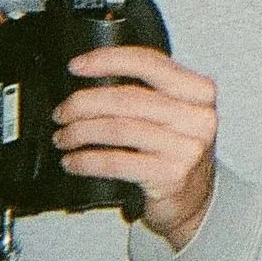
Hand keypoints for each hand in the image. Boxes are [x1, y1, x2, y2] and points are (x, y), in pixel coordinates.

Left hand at [52, 46, 218, 250]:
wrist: (194, 200)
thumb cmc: (176, 150)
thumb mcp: (175, 113)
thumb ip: (149, 90)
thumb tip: (91, 75)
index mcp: (199, 91)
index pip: (149, 63)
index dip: (107, 60)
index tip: (76, 67)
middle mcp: (198, 117)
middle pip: (128, 98)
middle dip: (84, 103)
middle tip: (62, 112)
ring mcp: (187, 148)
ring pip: (118, 129)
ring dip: (80, 132)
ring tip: (63, 137)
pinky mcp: (170, 176)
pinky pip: (116, 162)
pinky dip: (87, 160)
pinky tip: (73, 161)